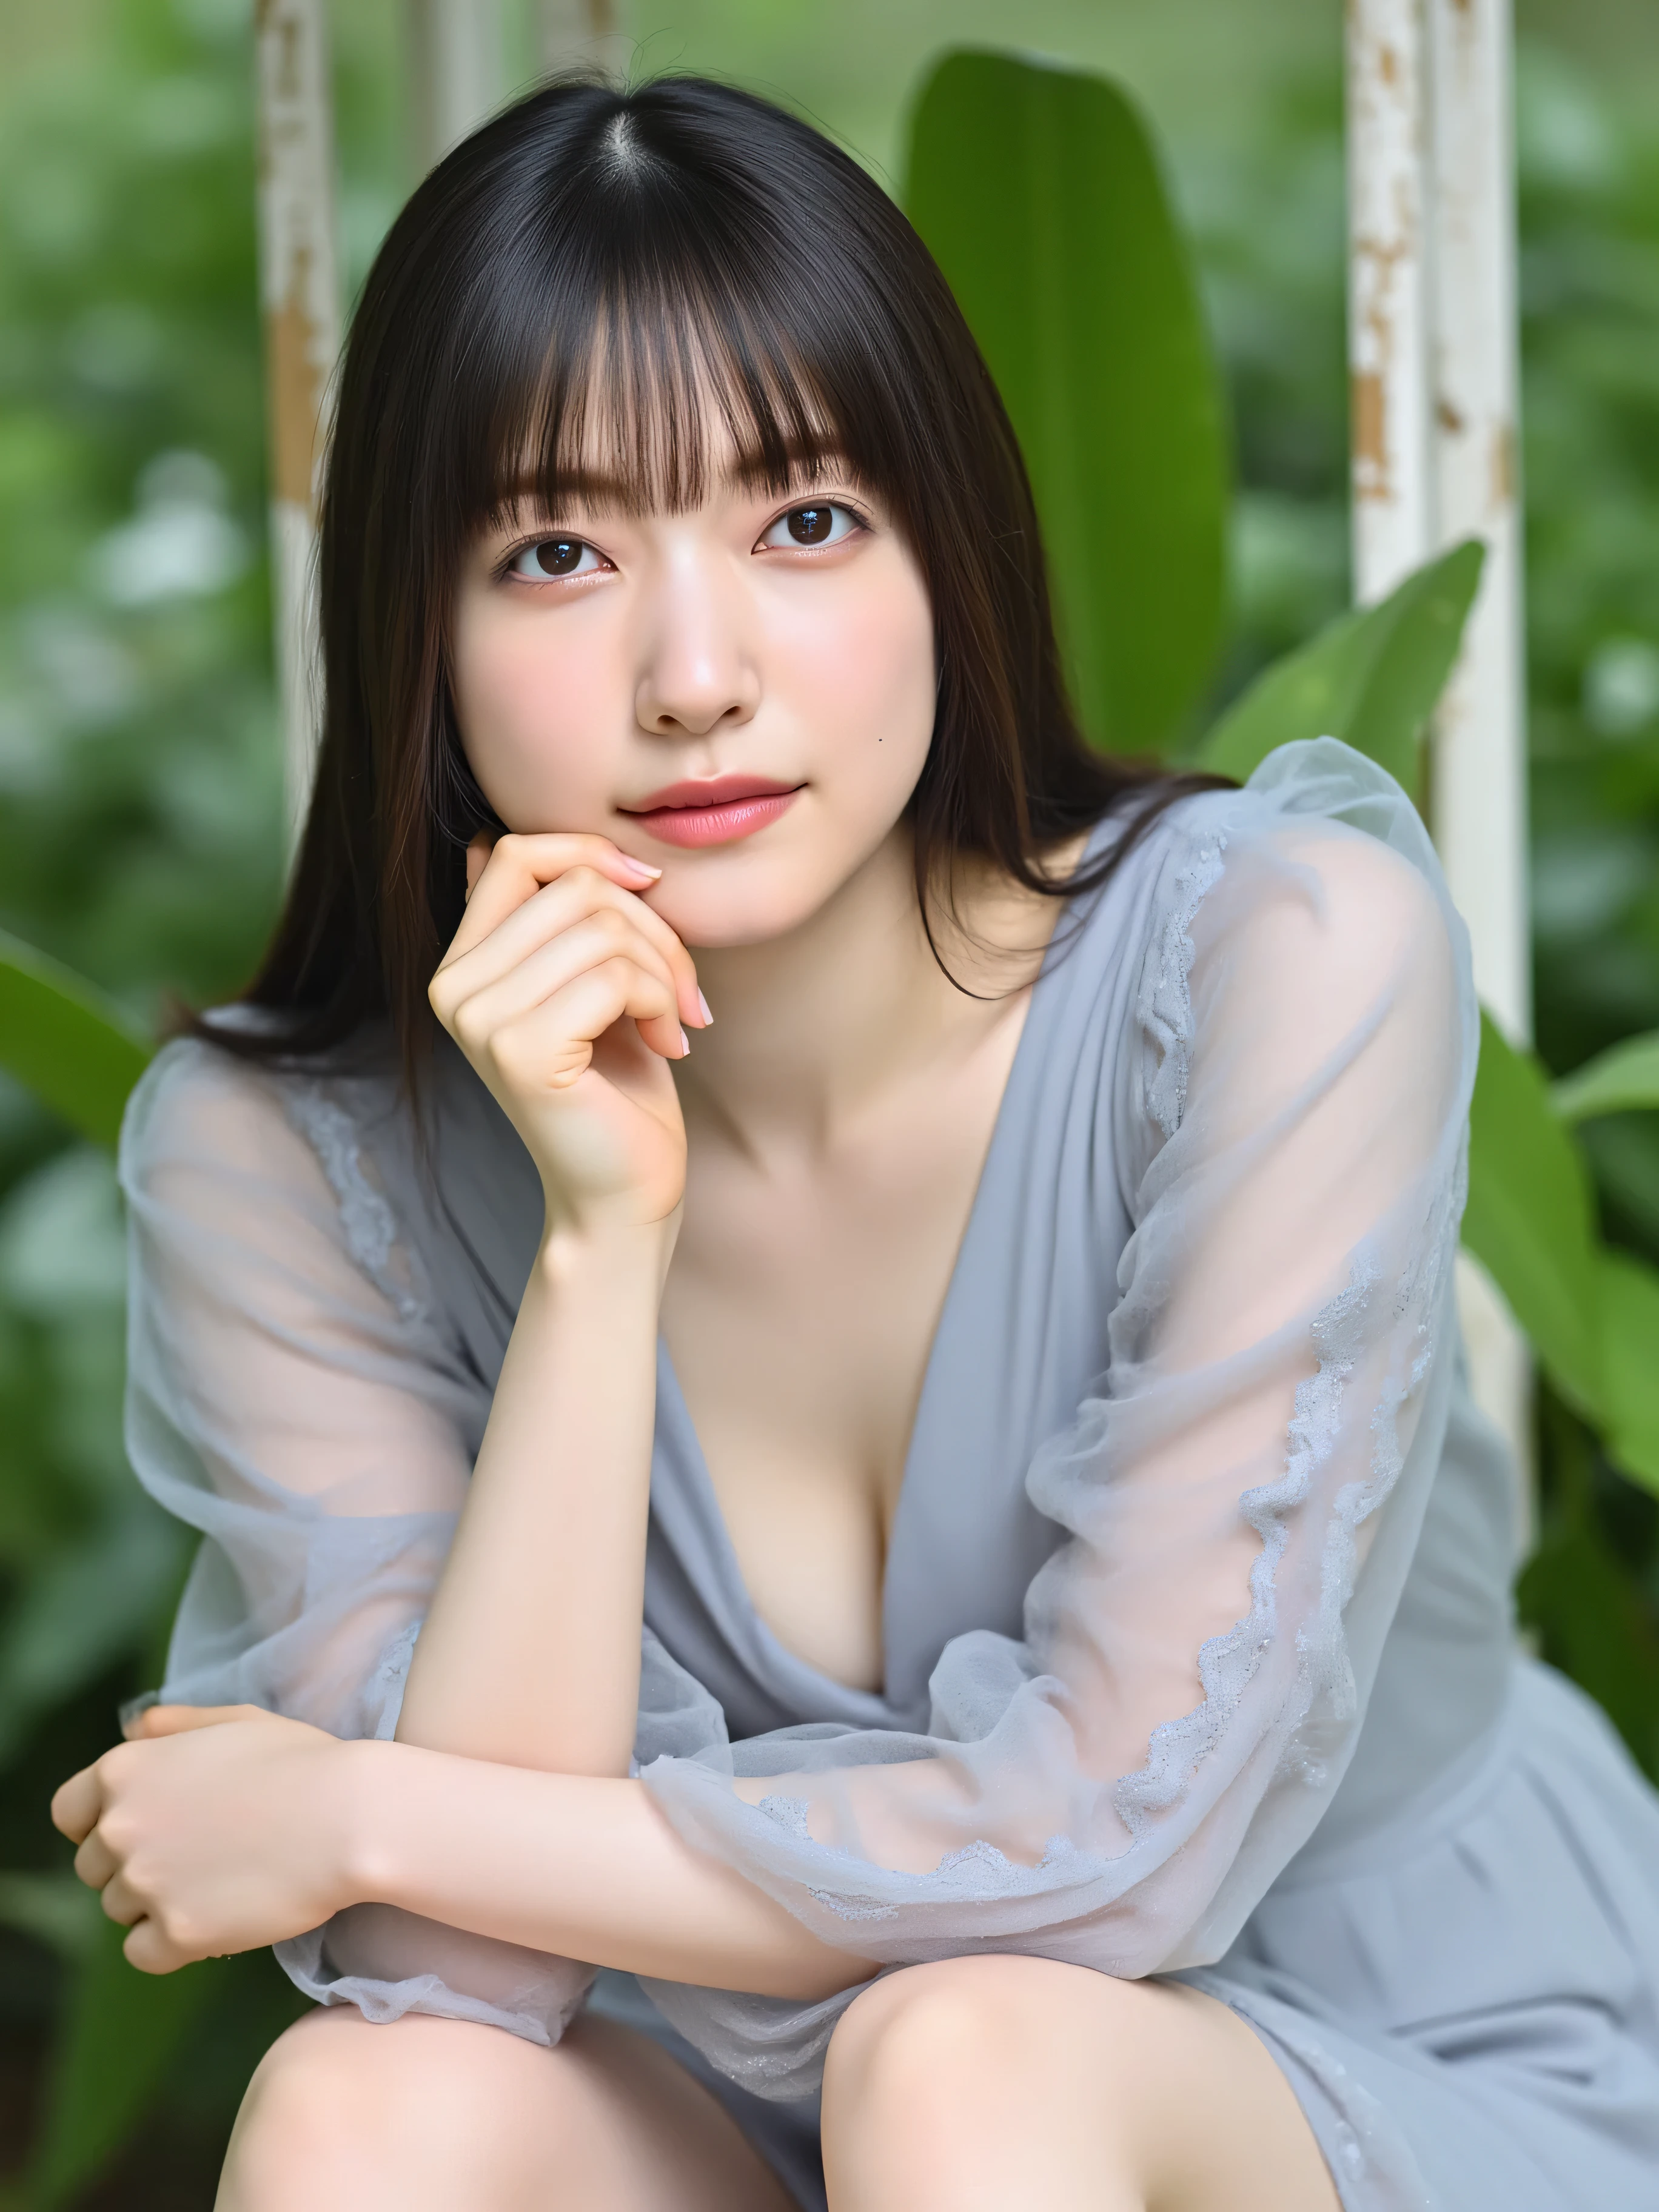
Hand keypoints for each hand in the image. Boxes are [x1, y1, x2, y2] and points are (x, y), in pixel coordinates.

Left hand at [50, 1704, 362, 1973]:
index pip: (70, 1811)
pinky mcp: (175, 1933)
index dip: (98, 1823)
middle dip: (136, 1863)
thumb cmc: (302, 1761)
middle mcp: (121, 1827)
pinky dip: (172, 1942)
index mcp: (125, 1770)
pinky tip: (216, 1917)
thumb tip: (133, 1729)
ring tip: (219, 1882)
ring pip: (120, 1909)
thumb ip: (175, 1724)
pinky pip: (144, 1952)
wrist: (351, 1817)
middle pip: (95, 1866)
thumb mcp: (236, 1720)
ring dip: (157, 1901)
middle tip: (197, 1856)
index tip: (138, 1830)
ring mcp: (145, 1883)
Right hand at [429, 834, 708, 1232]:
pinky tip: (668, 1045)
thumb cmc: (617, 1087)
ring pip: (602, 928)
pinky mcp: (520, 1050)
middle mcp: (453, 986)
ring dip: (665, 971)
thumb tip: (493, 833)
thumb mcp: (586, 982)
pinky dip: (661, 1003)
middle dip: (653, 928)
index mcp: (462, 963)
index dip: (594, 856)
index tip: (649, 895)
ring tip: (674, 1021)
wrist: (624, 1192)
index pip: (519, 852)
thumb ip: (544, 918)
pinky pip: (614, 976)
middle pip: (575, 886)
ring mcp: (479, 1019)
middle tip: (682, 990)